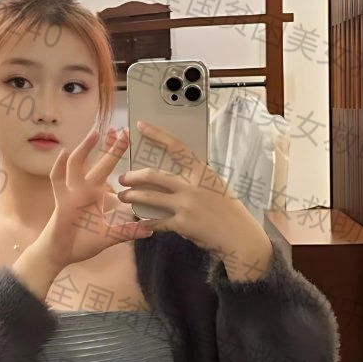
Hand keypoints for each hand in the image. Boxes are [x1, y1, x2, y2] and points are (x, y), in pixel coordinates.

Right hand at [40, 126, 153, 270]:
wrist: (63, 252)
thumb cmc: (86, 241)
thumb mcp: (111, 237)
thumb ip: (128, 232)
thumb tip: (150, 230)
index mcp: (103, 196)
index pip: (117, 176)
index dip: (129, 169)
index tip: (141, 152)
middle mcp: (89, 189)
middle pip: (101, 164)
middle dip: (111, 148)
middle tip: (123, 132)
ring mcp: (74, 191)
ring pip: (79, 164)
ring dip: (86, 149)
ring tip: (95, 134)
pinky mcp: (61, 198)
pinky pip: (57, 180)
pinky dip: (59, 166)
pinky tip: (63, 153)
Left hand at [117, 120, 271, 278]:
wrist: (239, 236)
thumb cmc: (228, 209)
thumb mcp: (215, 185)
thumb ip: (195, 178)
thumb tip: (174, 171)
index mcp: (201, 172)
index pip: (176, 147)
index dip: (157, 134)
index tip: (141, 125)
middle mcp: (192, 186)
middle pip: (153, 176)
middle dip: (133, 176)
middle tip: (123, 178)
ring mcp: (186, 205)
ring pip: (149, 198)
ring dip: (132, 197)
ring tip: (123, 197)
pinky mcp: (182, 224)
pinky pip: (157, 221)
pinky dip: (147, 221)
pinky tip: (139, 221)